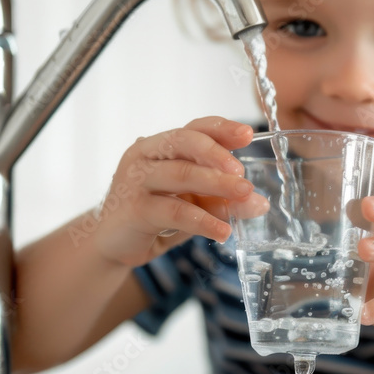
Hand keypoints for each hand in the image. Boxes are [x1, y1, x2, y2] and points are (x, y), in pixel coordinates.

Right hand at [91, 116, 267, 267]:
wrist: (114, 246)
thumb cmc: (155, 217)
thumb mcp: (195, 205)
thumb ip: (223, 200)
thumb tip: (259, 202)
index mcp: (160, 146)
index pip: (193, 128)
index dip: (221, 128)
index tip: (248, 134)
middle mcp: (145, 155)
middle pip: (184, 141)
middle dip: (218, 154)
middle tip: (243, 172)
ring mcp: (135, 179)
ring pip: (181, 174)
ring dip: (216, 184)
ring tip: (244, 195)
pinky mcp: (133, 208)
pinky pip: (174, 210)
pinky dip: (202, 220)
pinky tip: (222, 231)